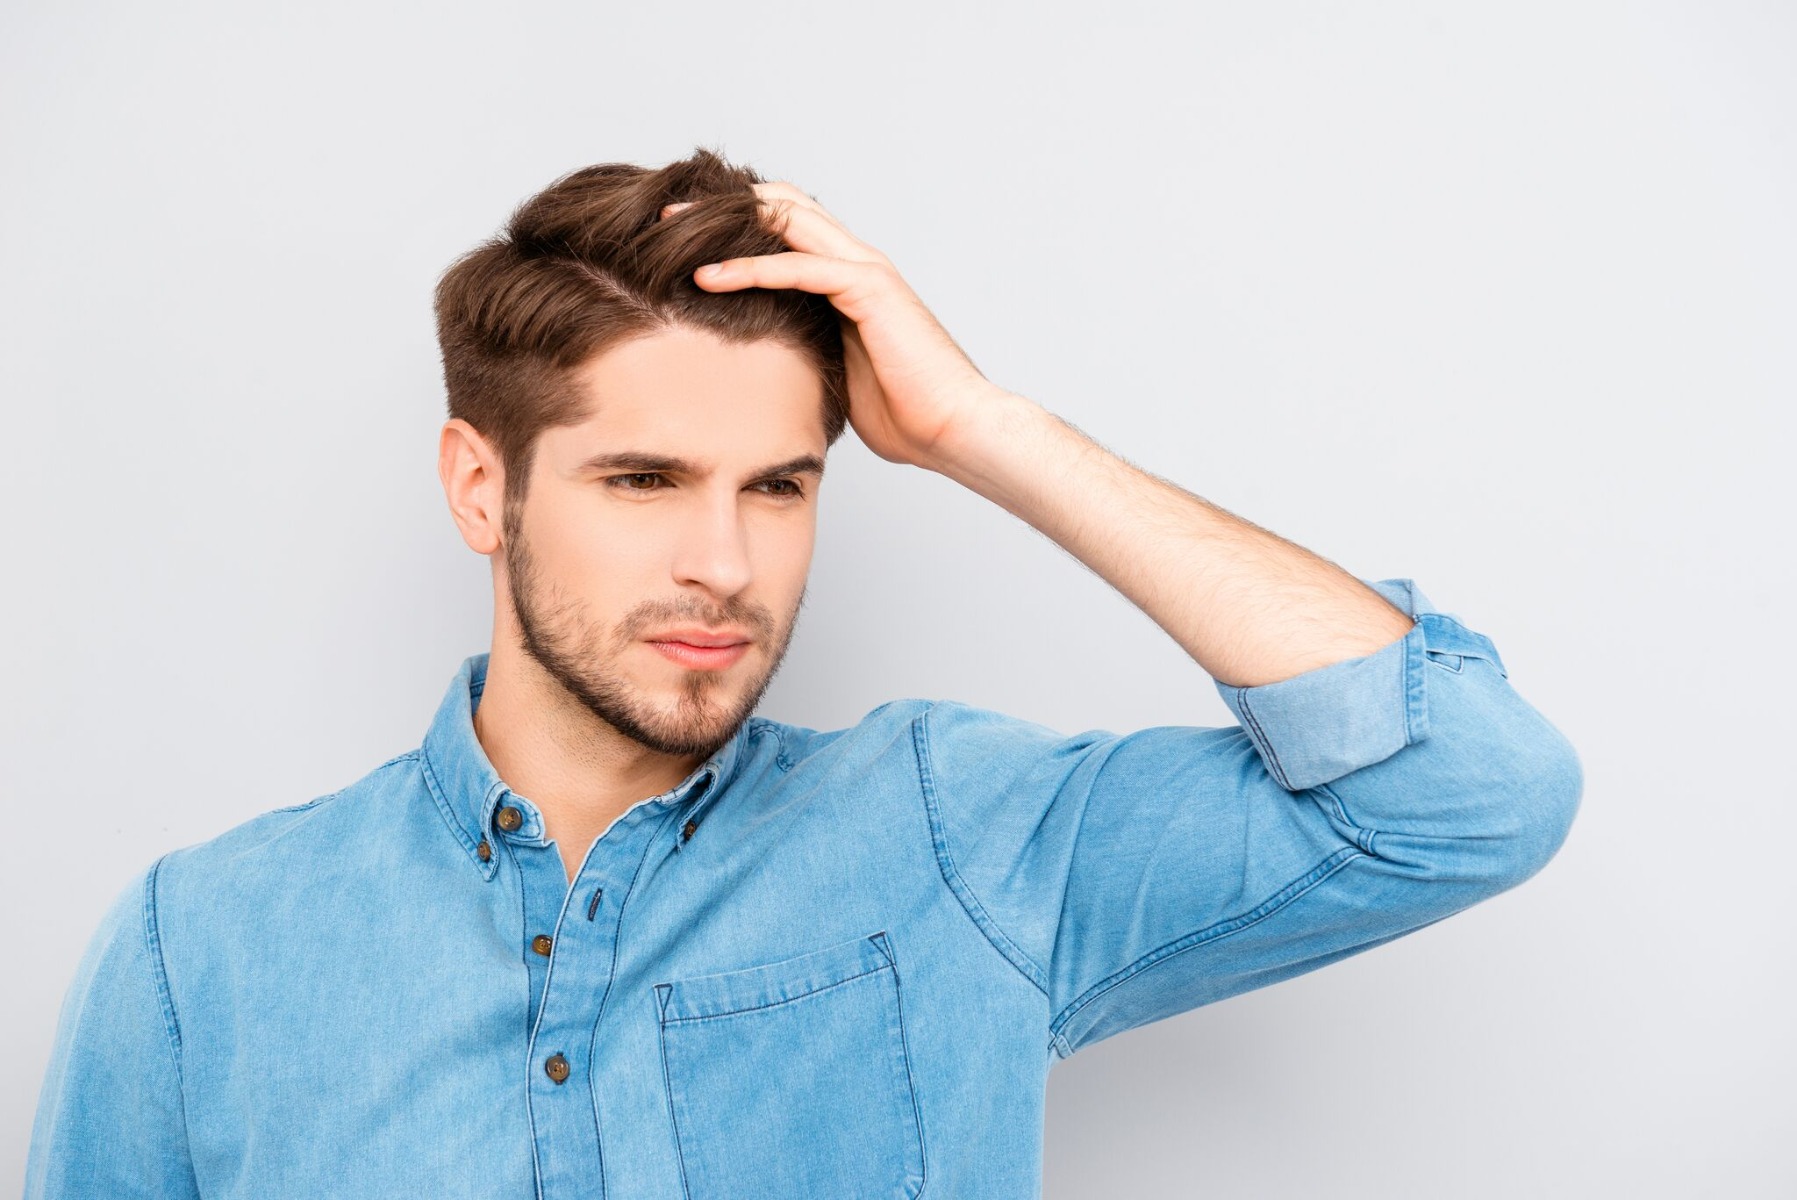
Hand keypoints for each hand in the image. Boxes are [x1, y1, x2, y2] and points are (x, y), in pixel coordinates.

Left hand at [663, 182, 1003, 470]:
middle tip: (663, 217)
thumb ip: (807, 351)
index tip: (680, 235)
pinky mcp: (869, 289)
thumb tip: (764, 365)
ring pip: (786, 219)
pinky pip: (799, 265)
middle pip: (780, 205)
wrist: (952, 429)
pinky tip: (707, 276)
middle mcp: (856, 262)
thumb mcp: (835, 374)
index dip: (734, 222)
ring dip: (724, 220)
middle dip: (719, 204)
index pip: (785, 226)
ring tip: (668, 228)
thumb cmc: (905, 414)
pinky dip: (750, 266)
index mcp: (848, 278)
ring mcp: (865, 270)